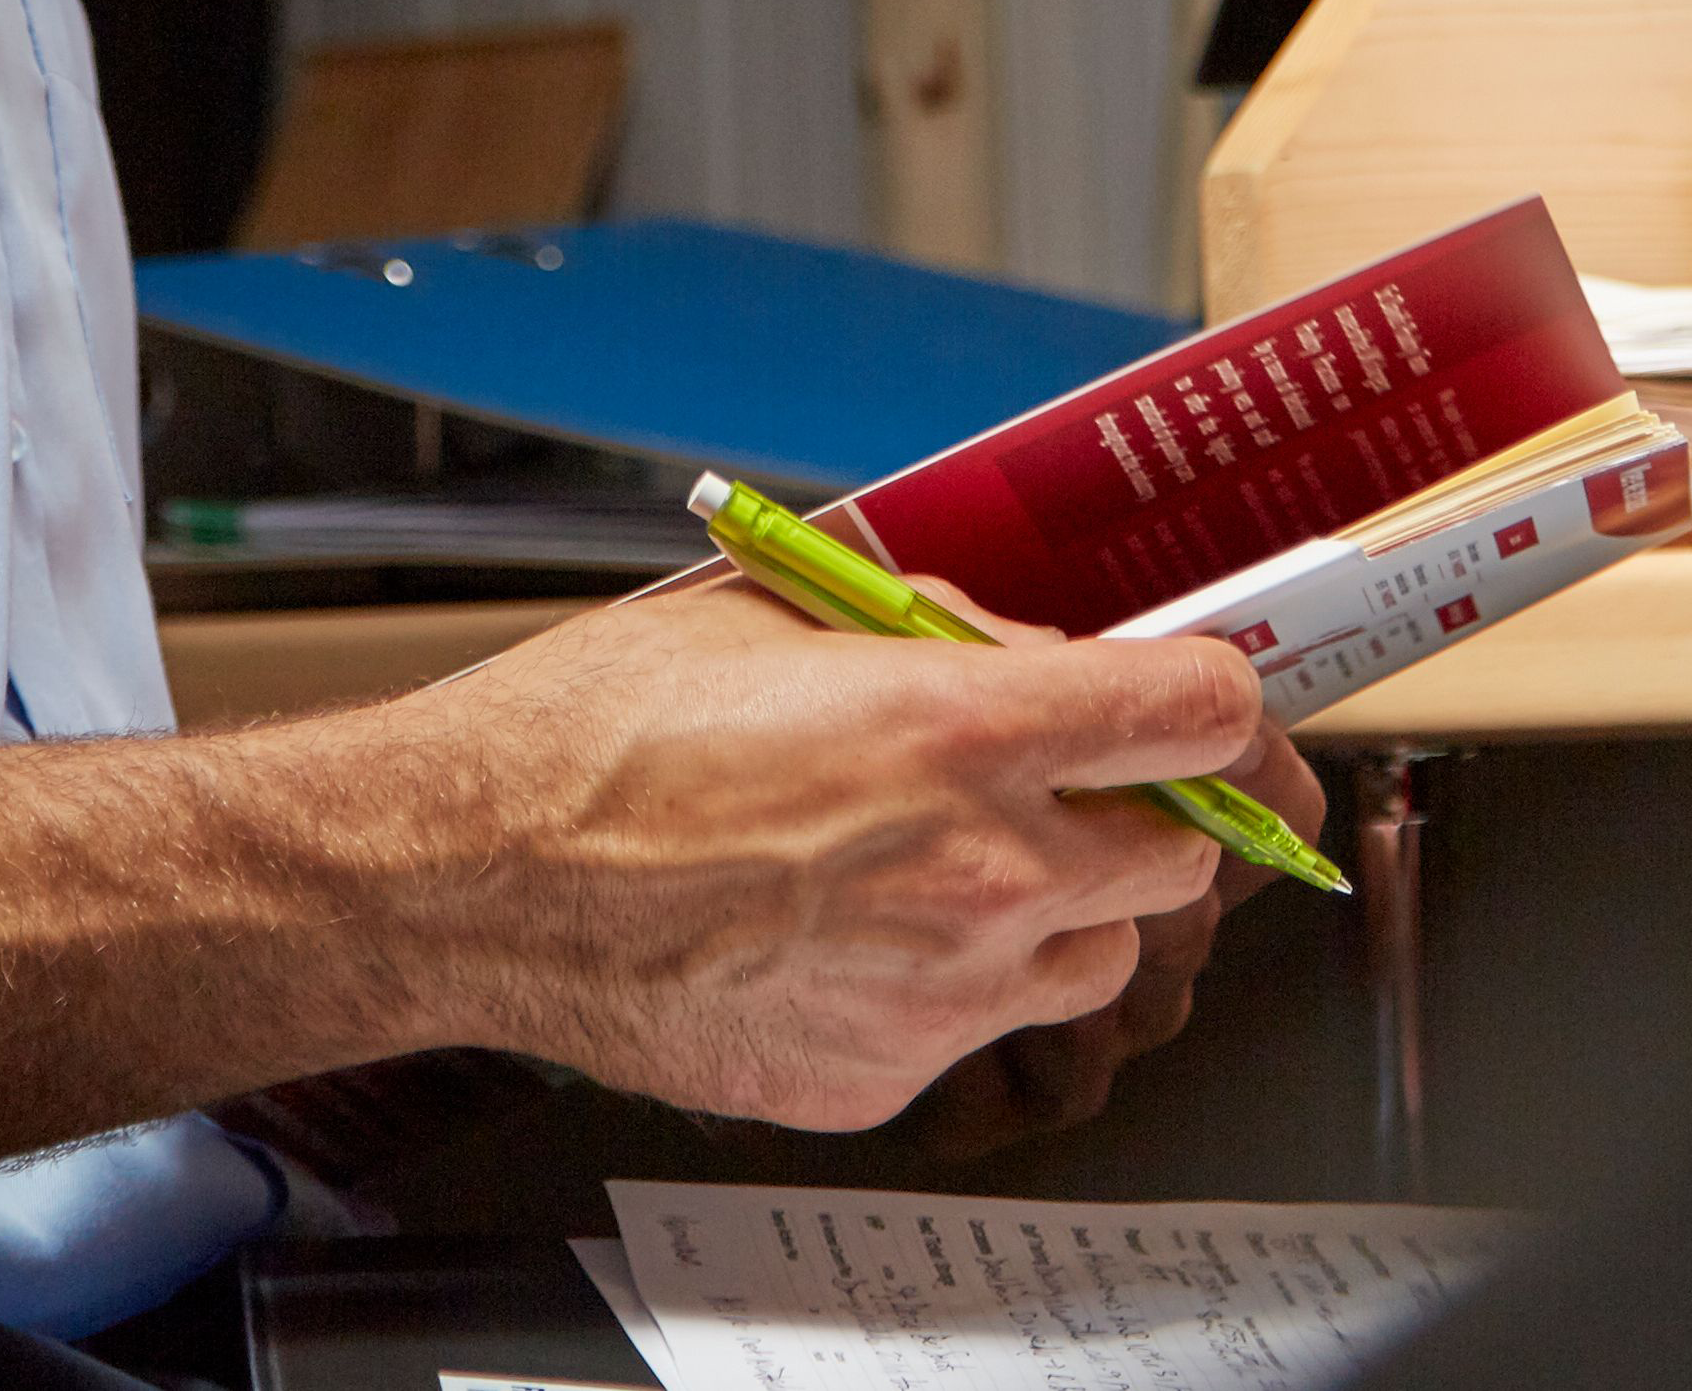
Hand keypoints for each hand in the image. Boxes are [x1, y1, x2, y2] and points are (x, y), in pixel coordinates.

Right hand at [375, 574, 1266, 1132]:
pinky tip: (856, 938)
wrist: (474, 878)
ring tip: (964, 868)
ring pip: (1104, 957)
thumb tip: (1035, 658)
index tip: (1203, 703)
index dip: (1216, 700)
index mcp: (962, 730)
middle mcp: (979, 873)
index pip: (1203, 714)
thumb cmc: (599, 734)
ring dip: (1072, 910)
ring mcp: (937, 993)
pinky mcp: (880, 1077)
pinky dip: (951, 986)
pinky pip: (979, 1031)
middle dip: (1143, 807)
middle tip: (1078, 783)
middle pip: (1183, 852)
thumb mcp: (786, 614)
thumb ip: (938, 634)